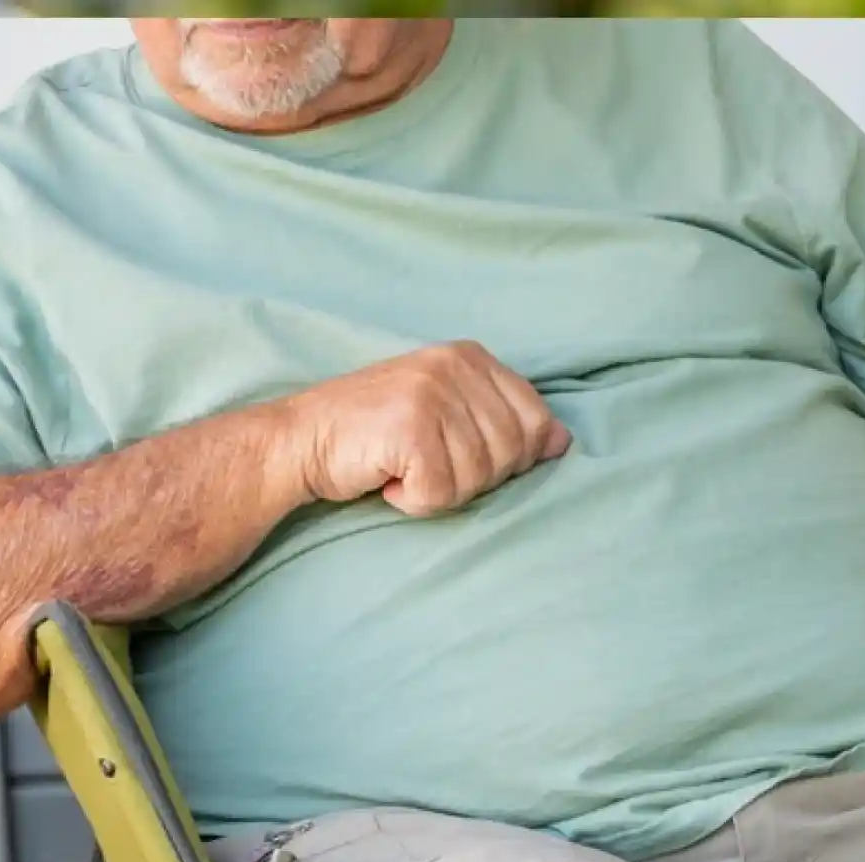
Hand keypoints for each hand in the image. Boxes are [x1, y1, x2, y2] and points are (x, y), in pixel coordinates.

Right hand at [283, 341, 569, 518]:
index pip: (535, 421)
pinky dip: (413, 501)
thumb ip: (503, 421)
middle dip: (470, 478)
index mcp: (472, 357)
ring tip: (403, 467)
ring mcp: (433, 393)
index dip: (507, 459)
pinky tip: (389, 479)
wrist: (302, 438)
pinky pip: (442, 493)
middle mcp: (456, 366)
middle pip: (511, 455)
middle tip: (425, 464)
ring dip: (438, 490)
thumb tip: (562, 441)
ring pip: (478, 478)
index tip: (460, 457)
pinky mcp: (410, 428)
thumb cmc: (374, 433)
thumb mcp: (447, 414)